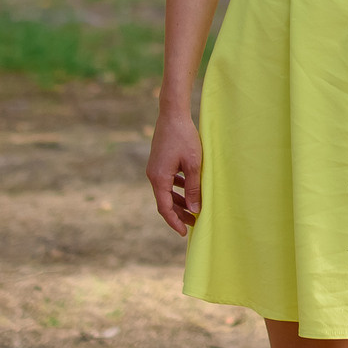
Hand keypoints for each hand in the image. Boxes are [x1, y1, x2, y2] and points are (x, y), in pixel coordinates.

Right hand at [146, 108, 202, 235]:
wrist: (172, 114)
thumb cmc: (184, 137)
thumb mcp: (193, 164)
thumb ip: (193, 188)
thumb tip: (194, 209)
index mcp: (159, 178)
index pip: (164, 208)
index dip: (175, 221)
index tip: (184, 233)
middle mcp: (153, 175)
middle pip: (164, 201)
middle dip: (178, 214)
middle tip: (194, 223)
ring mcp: (155, 168)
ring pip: (166, 192)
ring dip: (178, 202)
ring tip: (193, 209)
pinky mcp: (159, 162)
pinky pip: (166, 181)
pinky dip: (176, 189)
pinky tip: (187, 190)